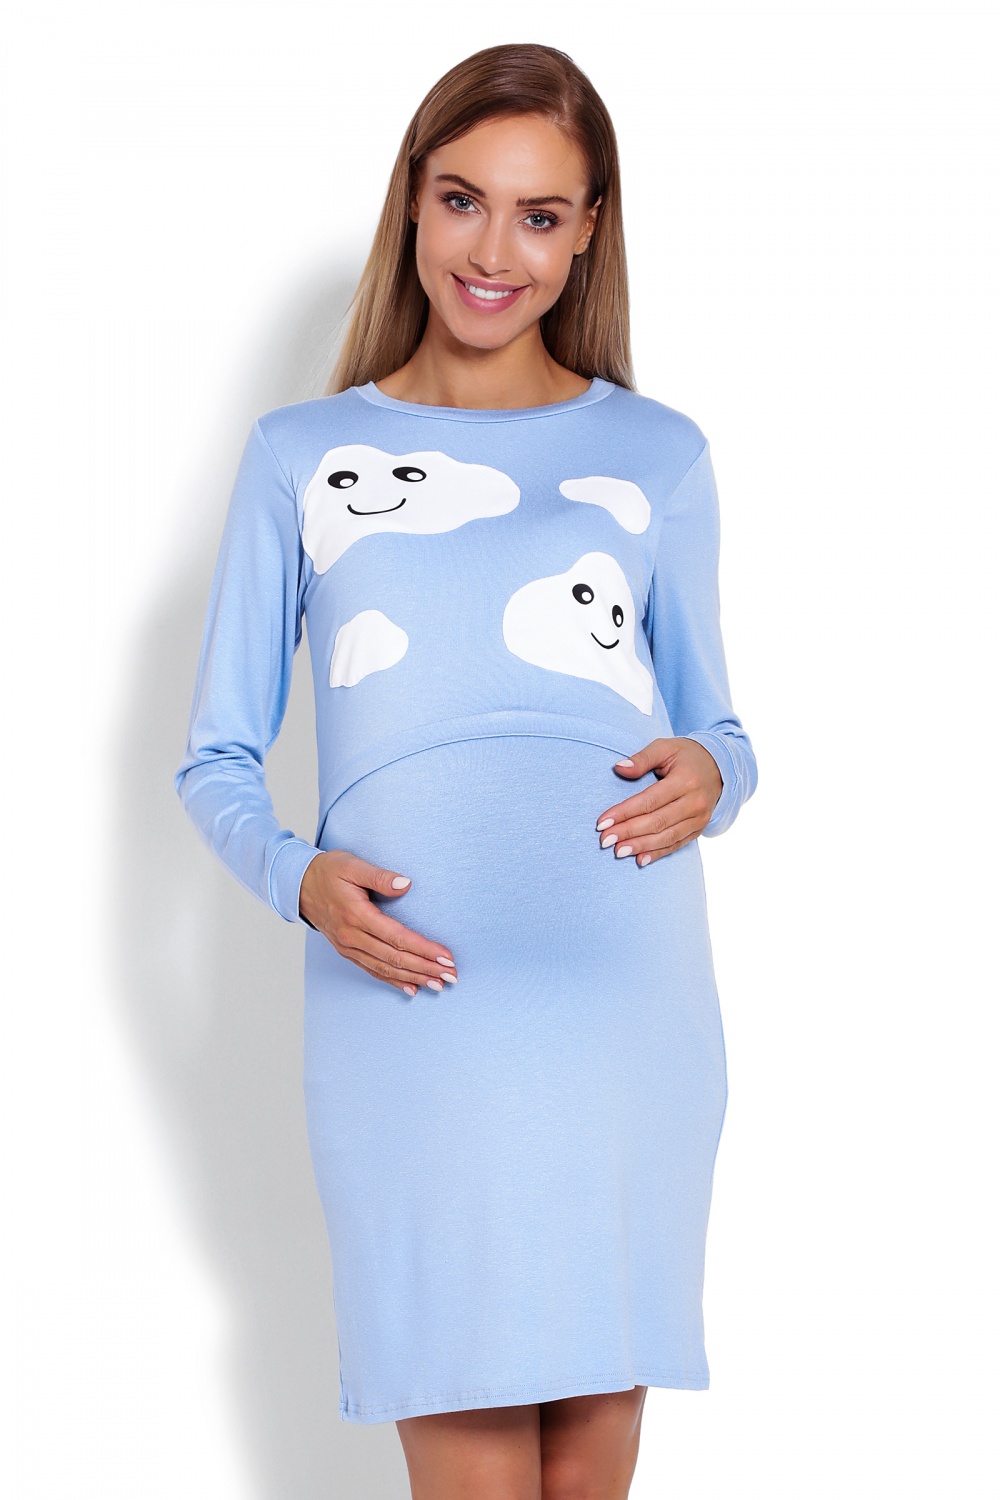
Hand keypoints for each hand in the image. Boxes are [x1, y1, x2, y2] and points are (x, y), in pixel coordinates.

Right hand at [299, 850, 457, 996]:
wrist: (297, 885)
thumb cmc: (327, 871)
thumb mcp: (352, 865)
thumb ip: (380, 876)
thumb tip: (406, 884)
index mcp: (356, 915)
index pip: (397, 937)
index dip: (423, 949)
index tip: (445, 957)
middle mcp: (351, 936)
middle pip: (395, 958)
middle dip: (425, 968)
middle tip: (451, 976)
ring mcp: (348, 946)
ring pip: (385, 968)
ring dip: (414, 978)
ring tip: (438, 984)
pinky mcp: (346, 951)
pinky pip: (372, 970)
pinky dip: (393, 980)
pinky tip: (411, 988)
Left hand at [594, 738, 722, 865]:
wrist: (719, 767)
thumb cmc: (686, 756)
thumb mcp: (665, 748)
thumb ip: (642, 758)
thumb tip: (619, 768)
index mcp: (686, 780)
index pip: (650, 800)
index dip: (625, 812)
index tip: (602, 822)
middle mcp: (695, 802)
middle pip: (657, 821)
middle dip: (628, 832)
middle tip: (604, 840)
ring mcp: (699, 818)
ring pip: (667, 836)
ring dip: (641, 846)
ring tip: (618, 851)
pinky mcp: (699, 828)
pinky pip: (677, 844)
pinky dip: (658, 853)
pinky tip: (640, 860)